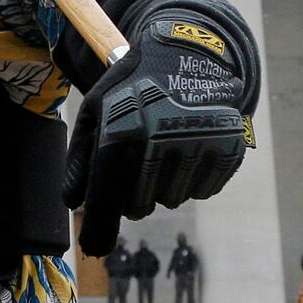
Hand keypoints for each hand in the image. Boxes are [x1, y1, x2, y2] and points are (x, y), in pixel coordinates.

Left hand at [65, 8, 253, 256]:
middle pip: (139, 204)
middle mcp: (161, 136)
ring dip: (163, 185)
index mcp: (123, 126)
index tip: (95, 249)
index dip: (101, 226)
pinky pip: (204, 190)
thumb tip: (73, 203)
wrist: (187, 53)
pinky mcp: (228, 145)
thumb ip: (81, 156)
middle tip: (136, 164)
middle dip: (132, 195)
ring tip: (163, 147)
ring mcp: (199, 141)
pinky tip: (187, 147)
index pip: (108, 191)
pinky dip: (193, 179)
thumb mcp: (97, 109)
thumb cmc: (133, 87)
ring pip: (172, 199)